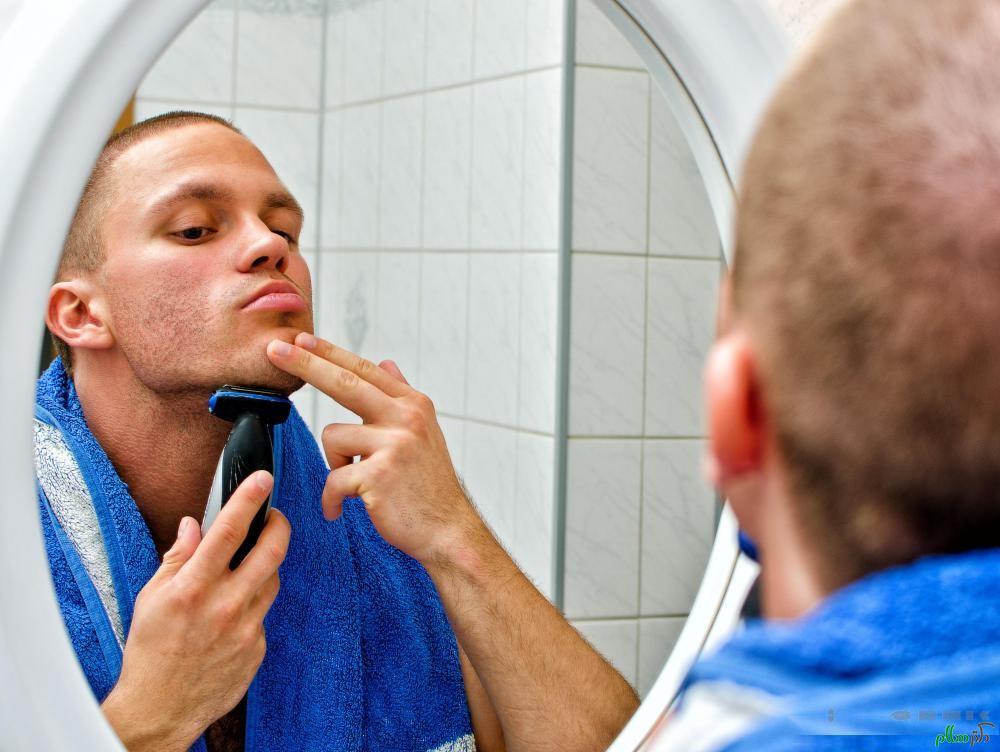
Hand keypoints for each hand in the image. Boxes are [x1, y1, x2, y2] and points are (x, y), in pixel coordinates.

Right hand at [101, 470, 289, 751]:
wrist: (160, 709)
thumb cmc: (150, 652)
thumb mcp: (150, 599)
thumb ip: (176, 559)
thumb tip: (192, 526)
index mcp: (193, 588)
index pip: (229, 531)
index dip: (249, 499)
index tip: (263, 478)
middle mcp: (225, 606)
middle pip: (271, 551)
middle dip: (279, 525)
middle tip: (274, 516)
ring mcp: (246, 628)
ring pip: (273, 580)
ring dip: (265, 566)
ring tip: (245, 567)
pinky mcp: (258, 648)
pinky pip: (264, 614)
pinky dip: (253, 604)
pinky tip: (233, 612)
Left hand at [266, 333, 485, 565]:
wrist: (448, 531)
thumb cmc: (429, 487)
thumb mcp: (423, 433)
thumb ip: (400, 396)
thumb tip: (386, 363)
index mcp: (413, 405)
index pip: (364, 370)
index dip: (330, 352)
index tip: (301, 339)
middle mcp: (406, 417)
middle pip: (344, 382)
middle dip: (305, 363)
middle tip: (273, 350)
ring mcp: (394, 444)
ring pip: (333, 437)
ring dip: (335, 465)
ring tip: (353, 486)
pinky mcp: (379, 474)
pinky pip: (333, 478)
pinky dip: (332, 499)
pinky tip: (341, 510)